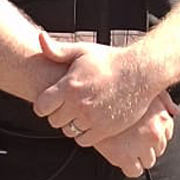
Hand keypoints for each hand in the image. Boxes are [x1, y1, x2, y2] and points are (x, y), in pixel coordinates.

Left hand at [33, 32, 159, 146]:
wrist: (140, 73)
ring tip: (79, 113)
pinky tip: (90, 122)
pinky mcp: (105, 129)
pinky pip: (84, 140)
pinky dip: (84, 134)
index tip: (50, 102)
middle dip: (57, 114)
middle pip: (54, 121)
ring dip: (71, 124)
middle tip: (66, 107)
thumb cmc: (110, 61)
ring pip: (68, 131)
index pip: (41, 107)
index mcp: (69, 86)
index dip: (43, 105)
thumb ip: (58, 50)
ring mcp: (92, 118)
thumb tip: (40, 39)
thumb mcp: (83, 51)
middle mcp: (78, 104)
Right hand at [90, 92, 179, 177]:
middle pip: (159, 150)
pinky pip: (134, 172)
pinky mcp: (123, 157)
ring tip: (126, 147)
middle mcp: (154, 134)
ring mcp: (140, 146)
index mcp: (161, 118)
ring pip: (148, 162)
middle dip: (147, 146)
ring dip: (139, 156)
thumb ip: (165, 100)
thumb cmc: (120, 90)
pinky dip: (130, 167)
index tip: (144, 131)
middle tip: (133, 139)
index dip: (155, 134)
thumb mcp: (146, 89)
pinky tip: (122, 157)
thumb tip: (176, 111)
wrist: (94, 98)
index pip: (167, 135)